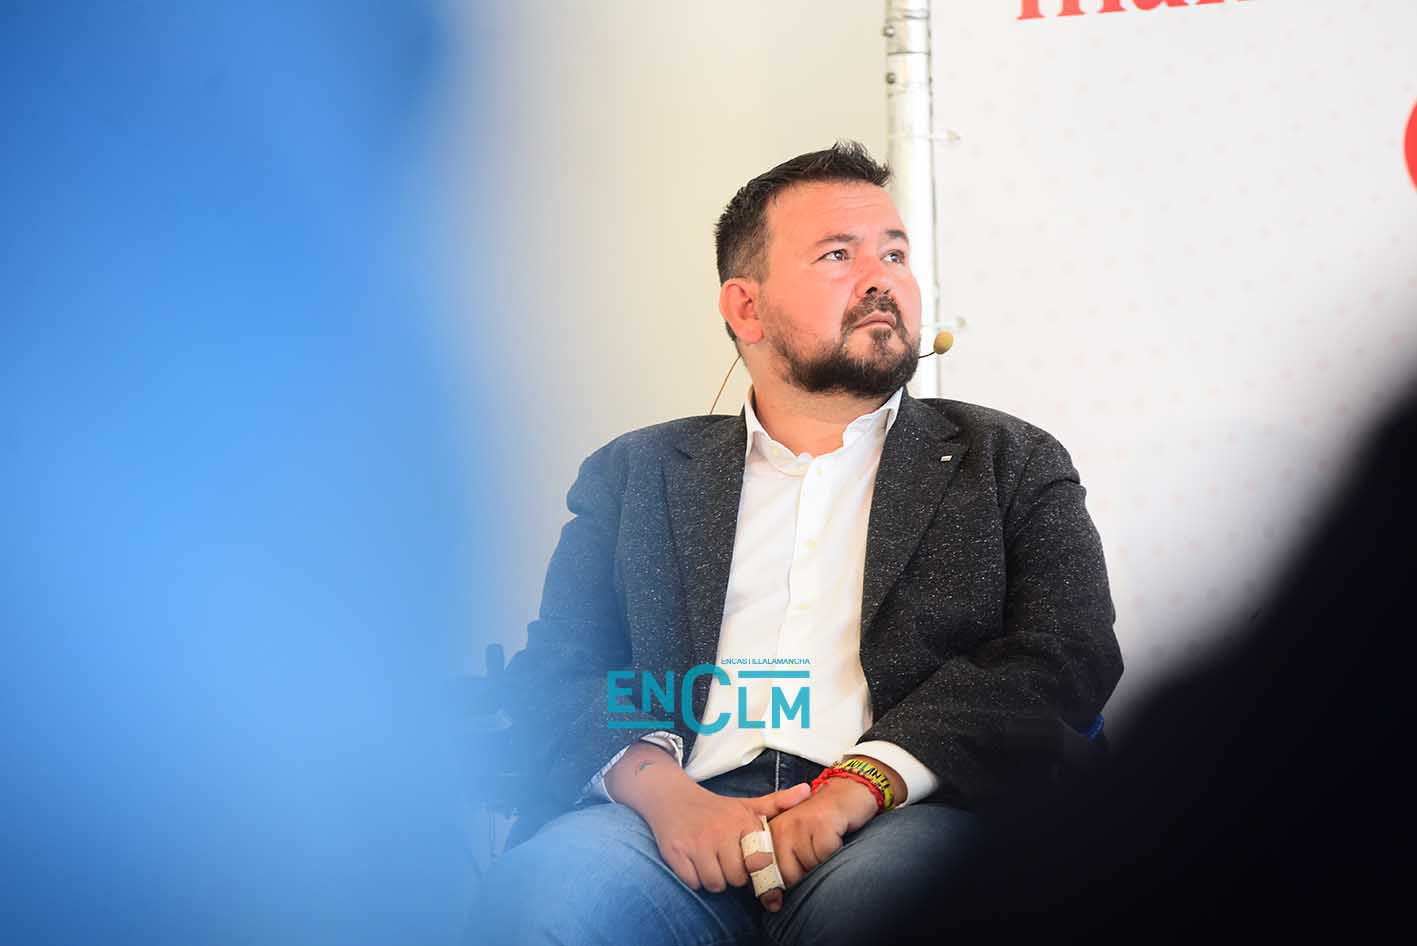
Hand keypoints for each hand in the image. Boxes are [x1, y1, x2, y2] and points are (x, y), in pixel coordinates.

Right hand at [639, 781, 811, 902]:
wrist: (671, 798)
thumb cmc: (715, 808)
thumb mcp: (747, 804)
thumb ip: (778, 802)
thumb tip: (807, 791)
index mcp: (742, 822)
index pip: (760, 863)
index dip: (756, 870)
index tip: (749, 865)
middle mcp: (721, 832)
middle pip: (737, 878)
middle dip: (732, 874)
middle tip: (725, 859)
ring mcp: (697, 843)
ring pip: (716, 883)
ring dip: (713, 878)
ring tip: (710, 861)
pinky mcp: (676, 853)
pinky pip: (693, 882)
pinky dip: (694, 878)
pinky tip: (693, 862)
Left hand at [761, 776, 879, 899]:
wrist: (847, 792)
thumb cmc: (822, 823)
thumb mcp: (796, 839)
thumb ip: (784, 864)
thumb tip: (773, 904)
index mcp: (772, 832)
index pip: (765, 870)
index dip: (772, 888)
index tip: (775, 902)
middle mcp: (782, 827)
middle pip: (789, 874)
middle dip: (805, 876)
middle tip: (817, 858)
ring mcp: (801, 824)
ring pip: (810, 867)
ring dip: (822, 864)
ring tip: (827, 846)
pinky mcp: (822, 822)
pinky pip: (827, 856)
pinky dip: (835, 853)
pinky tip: (837, 839)